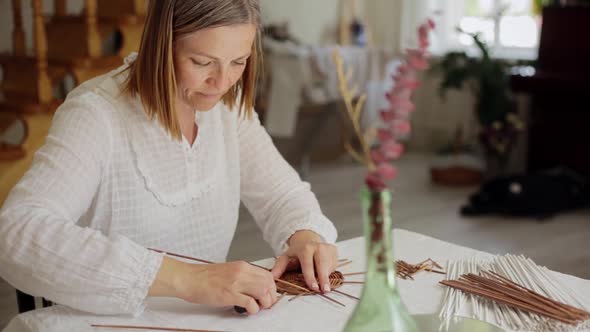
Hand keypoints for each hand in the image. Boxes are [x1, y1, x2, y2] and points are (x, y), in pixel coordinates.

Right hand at [149, 257, 276, 314]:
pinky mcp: (229, 294)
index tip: (268, 295)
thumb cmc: (204, 277)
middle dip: (270, 296)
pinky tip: (248, 310)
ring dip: (264, 303)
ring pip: (262, 291)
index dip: (271, 287)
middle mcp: (241, 272)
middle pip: (268, 283)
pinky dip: (253, 309)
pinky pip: (250, 302)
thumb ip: (242, 276)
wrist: (188, 278)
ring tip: (258, 307)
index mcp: (242, 266)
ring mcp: (235, 282)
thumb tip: (255, 287)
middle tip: (265, 304)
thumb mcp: (228, 271)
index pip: (267, 275)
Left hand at [271, 230, 337, 292]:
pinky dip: (330, 272)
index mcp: (305, 248)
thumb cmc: (297, 252)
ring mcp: (327, 248)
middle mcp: (317, 246)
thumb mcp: (286, 257)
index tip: (313, 287)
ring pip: (329, 266)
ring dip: (326, 277)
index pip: (308, 264)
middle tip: (325, 290)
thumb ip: (279, 267)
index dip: (310, 276)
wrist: (308, 239)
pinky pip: (334, 265)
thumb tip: (272, 277)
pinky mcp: (334, 250)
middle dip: (324, 278)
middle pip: (322, 264)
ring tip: (322, 283)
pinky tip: (324, 272)